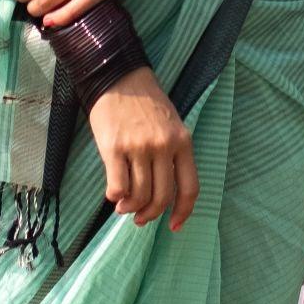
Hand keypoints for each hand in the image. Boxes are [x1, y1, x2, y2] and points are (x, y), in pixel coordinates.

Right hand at [89, 66, 198, 229]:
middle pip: (161, 196)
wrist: (118, 77)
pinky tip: (113, 195)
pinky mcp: (114, 147)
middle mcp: (163, 146)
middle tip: (140, 219)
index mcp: (182, 142)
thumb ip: (171, 156)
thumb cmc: (145, 103)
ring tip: (123, 208)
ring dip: (130, 208)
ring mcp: (139, 147)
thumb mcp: (171, 126)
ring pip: (139, 194)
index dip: (183, 212)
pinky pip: (117, 186)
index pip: (189, 188)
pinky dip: (115, 197)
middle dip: (150, 214)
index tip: (173, 226)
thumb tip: (163, 194)